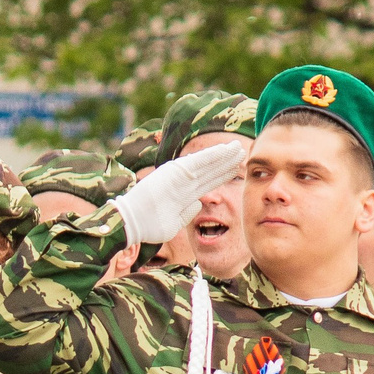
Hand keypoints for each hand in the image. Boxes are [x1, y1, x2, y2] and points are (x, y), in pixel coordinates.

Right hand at [114, 141, 246, 246]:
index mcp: (183, 191)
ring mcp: (178, 174)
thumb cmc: (148, 225)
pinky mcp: (175, 171)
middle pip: (210, 170)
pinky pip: (198, 162)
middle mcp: (182, 180)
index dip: (222, 174)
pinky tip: (224, 150)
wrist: (131, 222)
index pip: (208, 181)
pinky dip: (211, 155)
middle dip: (227, 162)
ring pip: (207, 164)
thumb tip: (198, 204)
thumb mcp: (174, 221)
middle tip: (242, 152)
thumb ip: (186, 212)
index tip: (237, 169)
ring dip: (223, 156)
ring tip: (238, 148)